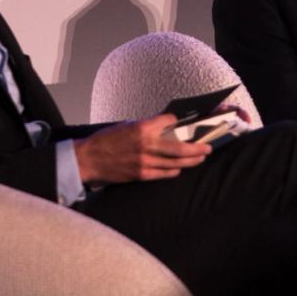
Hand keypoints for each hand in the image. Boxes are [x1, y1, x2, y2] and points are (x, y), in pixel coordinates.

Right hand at [73, 113, 209, 184]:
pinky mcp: (142, 174)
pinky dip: (175, 171)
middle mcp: (147, 145)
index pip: (170, 121)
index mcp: (143, 128)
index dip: (177, 121)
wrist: (89, 159)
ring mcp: (145, 162)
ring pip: (176, 163)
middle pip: (180, 147)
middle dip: (197, 148)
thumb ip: (147, 126)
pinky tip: (181, 168)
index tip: (181, 122)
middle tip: (208, 147)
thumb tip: (164, 126)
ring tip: (200, 157)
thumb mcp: (127, 125)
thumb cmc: (106, 140)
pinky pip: (164, 174)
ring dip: (191, 160)